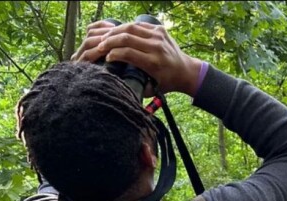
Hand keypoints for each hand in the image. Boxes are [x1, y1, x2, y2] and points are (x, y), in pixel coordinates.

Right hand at [72, 21, 203, 96]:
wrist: (186, 70)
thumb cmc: (167, 82)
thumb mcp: (151, 89)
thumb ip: (135, 86)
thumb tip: (116, 83)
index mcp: (153, 62)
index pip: (127, 53)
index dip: (113, 54)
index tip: (106, 58)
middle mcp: (156, 47)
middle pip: (127, 38)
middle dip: (110, 41)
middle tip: (100, 46)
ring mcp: (159, 36)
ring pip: (131, 28)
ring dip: (115, 32)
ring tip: (106, 38)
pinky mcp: (160, 29)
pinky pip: (139, 25)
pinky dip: (126, 28)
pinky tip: (118, 32)